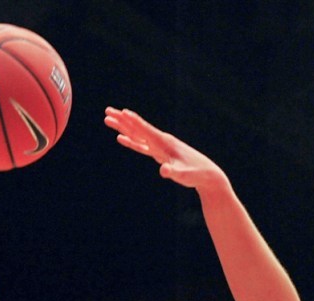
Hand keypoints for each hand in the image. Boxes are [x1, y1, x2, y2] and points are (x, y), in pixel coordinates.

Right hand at [104, 107, 226, 191]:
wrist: (207, 175)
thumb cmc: (195, 174)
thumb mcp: (183, 175)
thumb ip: (173, 172)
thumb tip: (163, 171)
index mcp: (164, 143)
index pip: (145, 130)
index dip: (133, 122)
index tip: (120, 111)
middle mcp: (161, 141)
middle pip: (138, 128)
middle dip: (122, 120)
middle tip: (107, 111)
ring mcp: (160, 147)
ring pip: (137, 135)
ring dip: (123, 128)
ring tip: (109, 120)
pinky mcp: (160, 154)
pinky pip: (142, 146)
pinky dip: (131, 141)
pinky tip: (121, 138)